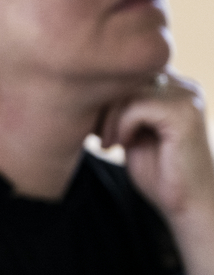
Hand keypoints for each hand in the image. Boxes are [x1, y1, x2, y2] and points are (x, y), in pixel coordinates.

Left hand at [99, 73, 213, 274]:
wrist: (186, 202)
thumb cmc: (158, 173)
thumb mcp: (130, 133)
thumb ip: (120, 109)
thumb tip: (87, 90)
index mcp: (173, 88)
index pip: (128, 72)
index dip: (105, 95)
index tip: (94, 126)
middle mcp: (184, 86)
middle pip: (127, 75)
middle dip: (104, 104)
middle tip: (99, 136)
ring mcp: (187, 97)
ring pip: (130, 88)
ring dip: (109, 117)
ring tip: (108, 143)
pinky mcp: (184, 114)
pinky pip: (138, 105)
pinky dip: (122, 125)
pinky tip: (121, 144)